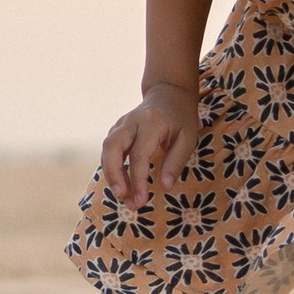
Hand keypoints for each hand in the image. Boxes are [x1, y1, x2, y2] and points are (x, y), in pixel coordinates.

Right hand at [98, 82, 200, 212]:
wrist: (168, 92)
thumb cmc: (181, 117)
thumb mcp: (188, 139)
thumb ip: (175, 162)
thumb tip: (164, 187)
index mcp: (151, 123)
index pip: (139, 154)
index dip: (138, 180)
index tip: (141, 200)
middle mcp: (131, 121)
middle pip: (112, 148)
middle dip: (113, 175)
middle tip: (123, 198)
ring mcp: (121, 124)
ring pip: (106, 149)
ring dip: (111, 174)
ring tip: (123, 196)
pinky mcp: (117, 129)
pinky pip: (109, 149)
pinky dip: (111, 167)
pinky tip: (122, 182)